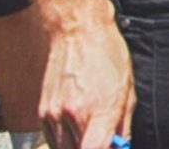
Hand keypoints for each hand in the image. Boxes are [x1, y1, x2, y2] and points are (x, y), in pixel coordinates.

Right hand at [39, 16, 133, 148]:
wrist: (77, 31)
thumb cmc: (106, 54)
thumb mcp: (126, 89)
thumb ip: (122, 125)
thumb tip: (121, 147)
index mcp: (98, 110)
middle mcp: (72, 115)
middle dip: (93, 148)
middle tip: (102, 140)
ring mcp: (54, 115)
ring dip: (78, 146)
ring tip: (90, 132)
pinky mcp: (42, 112)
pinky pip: (52, 140)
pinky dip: (64, 141)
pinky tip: (76, 128)